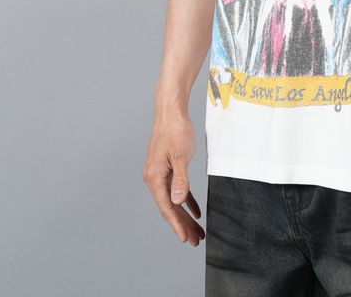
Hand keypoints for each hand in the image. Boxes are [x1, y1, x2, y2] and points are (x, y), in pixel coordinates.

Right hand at [142, 111, 205, 245]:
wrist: (171, 110)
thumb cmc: (176, 129)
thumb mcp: (181, 155)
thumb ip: (180, 179)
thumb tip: (177, 201)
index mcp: (154, 177)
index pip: (166, 207)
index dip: (176, 225)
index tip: (185, 239)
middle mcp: (154, 178)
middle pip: (169, 207)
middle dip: (182, 225)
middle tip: (196, 240)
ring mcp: (160, 173)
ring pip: (173, 200)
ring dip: (185, 216)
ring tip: (197, 230)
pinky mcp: (167, 167)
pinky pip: (176, 189)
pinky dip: (186, 200)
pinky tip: (195, 210)